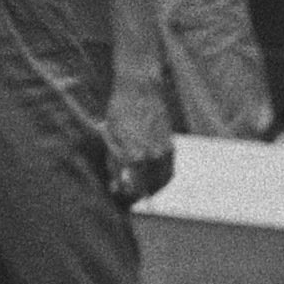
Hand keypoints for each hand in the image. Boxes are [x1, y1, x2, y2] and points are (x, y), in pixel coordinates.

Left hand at [103, 72, 174, 204]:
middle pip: (150, 188)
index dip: (127, 193)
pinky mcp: (172, 146)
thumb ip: (115, 164)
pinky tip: (152, 175)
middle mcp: (154, 157)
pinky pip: (169, 170)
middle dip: (139, 192)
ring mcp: (165, 152)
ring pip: (163, 181)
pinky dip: (161, 177)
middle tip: (129, 192)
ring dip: (153, 187)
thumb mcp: (111, 137)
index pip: (134, 188)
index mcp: (136, 156)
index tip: (120, 194)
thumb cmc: (120, 111)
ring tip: (142, 187)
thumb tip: (117, 187)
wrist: (140, 89)